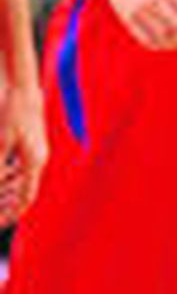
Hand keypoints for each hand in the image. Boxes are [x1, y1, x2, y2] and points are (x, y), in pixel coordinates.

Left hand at [0, 79, 45, 225]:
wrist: (23, 87)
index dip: (12, 214)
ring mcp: (37, 150)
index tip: (0, 224)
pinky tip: (2, 177)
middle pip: (25, 192)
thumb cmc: (11, 112)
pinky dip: (11, 177)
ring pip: (24, 180)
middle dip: (8, 205)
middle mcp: (39, 158)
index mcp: (33, 161)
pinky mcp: (33, 143)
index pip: (26, 198)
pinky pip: (23, 167)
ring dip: (9, 192)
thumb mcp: (0, 143)